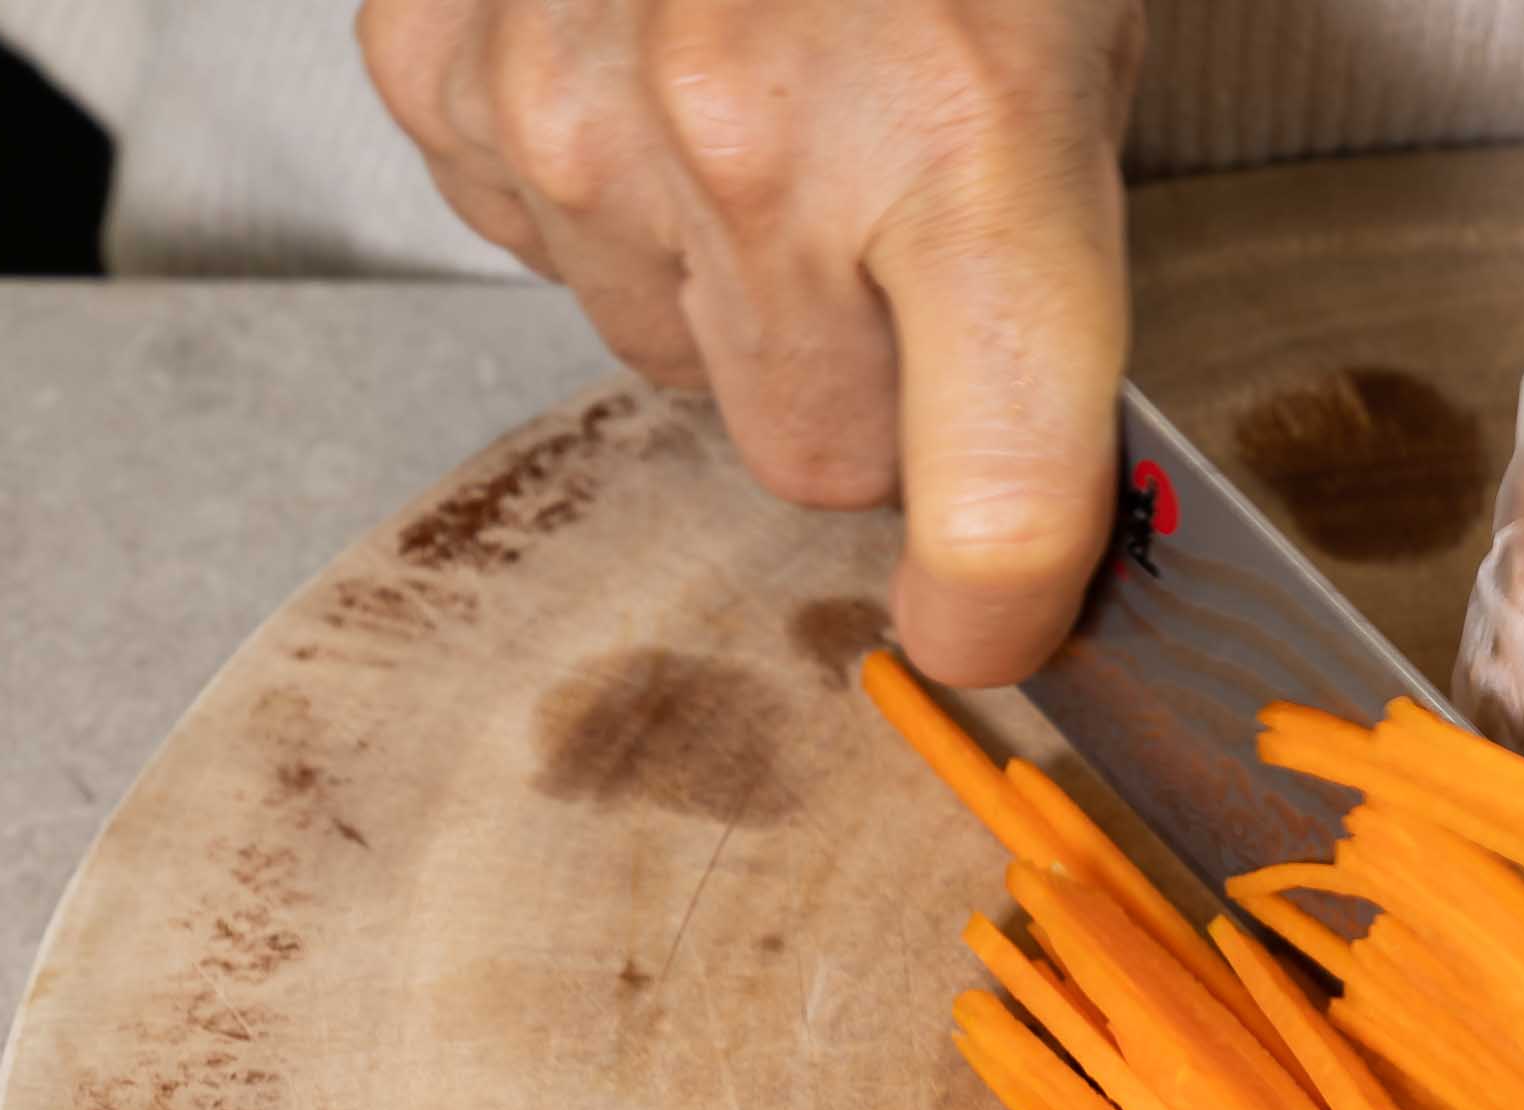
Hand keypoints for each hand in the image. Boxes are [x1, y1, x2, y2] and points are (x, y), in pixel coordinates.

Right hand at [361, 0, 1144, 685]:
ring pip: (668, 361)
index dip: (1001, 607)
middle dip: (868, 398)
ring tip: (777, 116)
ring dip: (726, 288)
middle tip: (899, 253)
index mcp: (972, 149)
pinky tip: (653, 71)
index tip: (999, 630)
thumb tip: (1038, 512)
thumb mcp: (1076, 64)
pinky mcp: (447, 73)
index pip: (988, 509)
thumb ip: (1053, 291)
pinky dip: (599, 195)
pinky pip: (538, 248)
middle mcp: (759, 151)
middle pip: (813, 459)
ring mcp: (578, 113)